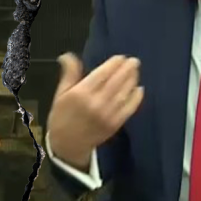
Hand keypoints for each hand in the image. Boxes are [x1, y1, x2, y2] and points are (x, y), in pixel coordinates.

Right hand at [47, 53, 143, 170]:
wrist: (68, 145)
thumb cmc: (62, 117)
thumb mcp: (60, 94)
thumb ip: (69, 74)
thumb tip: (68, 55)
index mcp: (81, 93)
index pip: (102, 74)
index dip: (114, 64)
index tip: (120, 57)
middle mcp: (96, 102)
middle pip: (116, 81)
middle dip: (127, 69)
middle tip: (134, 61)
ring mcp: (108, 114)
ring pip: (124, 93)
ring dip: (132, 80)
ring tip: (136, 71)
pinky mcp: (115, 124)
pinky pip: (129, 108)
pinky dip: (136, 97)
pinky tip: (139, 89)